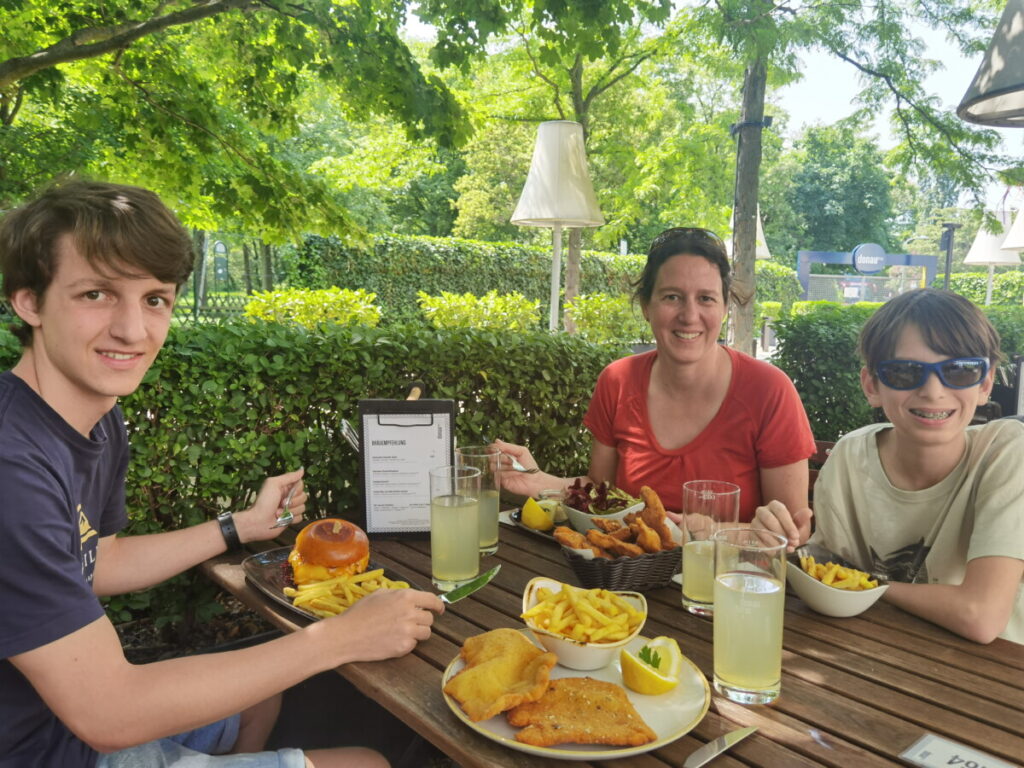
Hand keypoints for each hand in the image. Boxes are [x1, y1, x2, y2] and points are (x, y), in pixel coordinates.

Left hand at [235, 468, 306, 542]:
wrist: (258, 522)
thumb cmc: (263, 502)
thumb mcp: (273, 484)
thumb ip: (289, 477)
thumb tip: (301, 470)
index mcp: (284, 487)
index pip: (300, 485)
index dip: (297, 490)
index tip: (289, 493)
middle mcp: (288, 497)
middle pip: (303, 496)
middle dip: (293, 502)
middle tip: (281, 503)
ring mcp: (290, 508)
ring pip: (302, 508)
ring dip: (290, 511)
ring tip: (278, 513)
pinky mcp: (290, 519)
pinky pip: (300, 517)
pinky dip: (291, 519)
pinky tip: (282, 519)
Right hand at [326, 588, 443, 662]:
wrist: (346, 635)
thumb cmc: (359, 613)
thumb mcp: (378, 594)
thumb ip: (398, 595)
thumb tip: (411, 598)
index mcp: (405, 597)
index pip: (432, 600)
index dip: (438, 605)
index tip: (439, 609)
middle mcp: (410, 613)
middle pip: (430, 618)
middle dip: (422, 620)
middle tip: (410, 622)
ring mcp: (408, 631)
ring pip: (426, 633)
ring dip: (418, 632)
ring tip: (402, 632)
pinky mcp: (404, 647)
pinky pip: (414, 645)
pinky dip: (407, 643)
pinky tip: (393, 640)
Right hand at [490, 439, 549, 496]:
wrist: (534, 480)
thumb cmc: (529, 465)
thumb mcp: (522, 451)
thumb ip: (509, 446)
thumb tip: (497, 441)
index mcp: (505, 454)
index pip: (493, 450)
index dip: (493, 449)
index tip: (494, 449)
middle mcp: (501, 463)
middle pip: (492, 458)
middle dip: (500, 458)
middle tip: (510, 460)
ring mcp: (500, 472)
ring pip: (493, 467)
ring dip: (504, 466)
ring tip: (514, 468)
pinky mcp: (500, 481)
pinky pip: (497, 476)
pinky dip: (505, 474)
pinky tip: (513, 474)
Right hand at [752, 499, 810, 551]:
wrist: (774, 537)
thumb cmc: (786, 529)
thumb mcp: (796, 525)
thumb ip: (801, 520)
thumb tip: (809, 512)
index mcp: (774, 506)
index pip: (780, 511)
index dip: (788, 524)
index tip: (796, 536)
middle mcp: (762, 511)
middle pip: (768, 519)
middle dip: (781, 533)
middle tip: (790, 544)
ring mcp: (754, 522)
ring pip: (761, 530)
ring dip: (774, 541)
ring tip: (783, 549)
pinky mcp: (750, 533)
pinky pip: (755, 539)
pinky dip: (765, 547)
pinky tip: (774, 552)